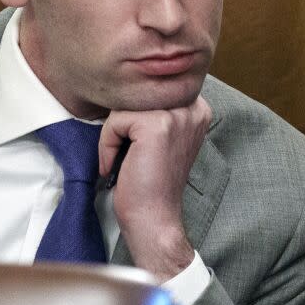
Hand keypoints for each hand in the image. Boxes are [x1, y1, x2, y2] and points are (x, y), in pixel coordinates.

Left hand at [98, 96, 211, 281]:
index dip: (134, 116)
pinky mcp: (156, 125)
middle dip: (123, 124)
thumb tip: (128, 86)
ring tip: (122, 160)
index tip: (138, 146)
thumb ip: (157, 109)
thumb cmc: (152, 182)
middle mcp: (193, 107)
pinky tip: (117, 165)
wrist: (154, 218)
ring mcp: (176, 115)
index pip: (150, 89)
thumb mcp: (164, 136)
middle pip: (137, 94)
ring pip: (124, 106)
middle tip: (127, 155)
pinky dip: (107, 144)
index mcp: (197, 107)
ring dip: (114, 135)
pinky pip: (115, 120)